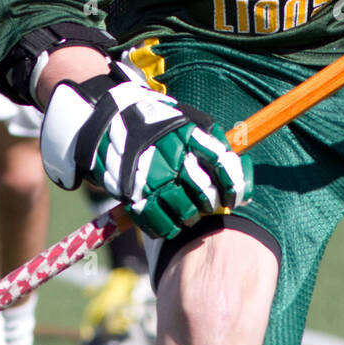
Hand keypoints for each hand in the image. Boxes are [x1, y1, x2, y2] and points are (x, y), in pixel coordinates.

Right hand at [40, 61, 253, 238]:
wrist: (105, 117)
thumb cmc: (150, 118)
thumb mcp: (181, 117)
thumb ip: (208, 138)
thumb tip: (239, 166)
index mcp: (187, 134)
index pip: (223, 165)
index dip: (235, 186)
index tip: (235, 198)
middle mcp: (172, 156)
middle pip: (205, 192)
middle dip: (211, 203)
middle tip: (209, 205)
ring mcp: (152, 176)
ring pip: (184, 211)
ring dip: (190, 217)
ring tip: (188, 214)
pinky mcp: (133, 193)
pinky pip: (157, 221)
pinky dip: (166, 227)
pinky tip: (169, 223)